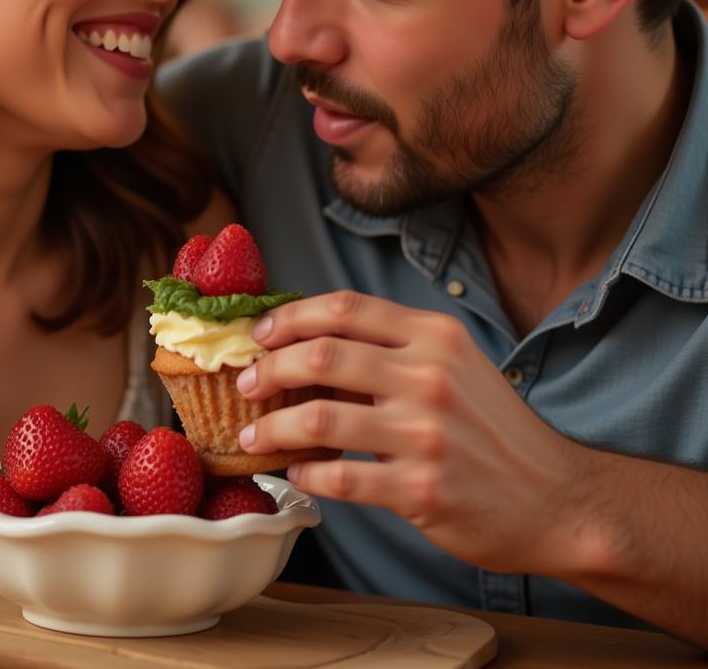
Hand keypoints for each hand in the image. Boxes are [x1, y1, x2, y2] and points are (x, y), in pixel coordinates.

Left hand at [235, 290, 587, 575]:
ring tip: (252, 435)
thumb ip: (393, 349)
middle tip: (246, 384)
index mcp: (435, 336)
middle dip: (269, 368)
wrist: (558, 498)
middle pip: (322, 354)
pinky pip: (340, 476)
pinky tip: (299, 473)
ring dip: (273, 427)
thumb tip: (307, 346)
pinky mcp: (423, 487)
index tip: (260, 335)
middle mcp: (430, 375)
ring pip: (320, 416)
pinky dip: (307, 473)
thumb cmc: (493, 429)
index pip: (345, 307)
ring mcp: (427, 432)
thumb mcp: (455, 366)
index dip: (290, 317)